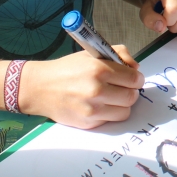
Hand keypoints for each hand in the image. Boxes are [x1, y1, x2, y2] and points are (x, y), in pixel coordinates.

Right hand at [18, 49, 143, 128]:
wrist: (39, 87)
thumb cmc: (67, 69)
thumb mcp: (92, 53)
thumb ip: (119, 54)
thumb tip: (136, 68)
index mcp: (100, 69)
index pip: (134, 79)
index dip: (136, 79)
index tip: (133, 79)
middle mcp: (97, 90)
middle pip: (132, 97)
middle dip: (131, 92)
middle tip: (123, 88)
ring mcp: (92, 109)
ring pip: (124, 112)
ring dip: (122, 105)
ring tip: (112, 98)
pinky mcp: (88, 123)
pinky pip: (110, 120)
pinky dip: (108, 113)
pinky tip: (99, 105)